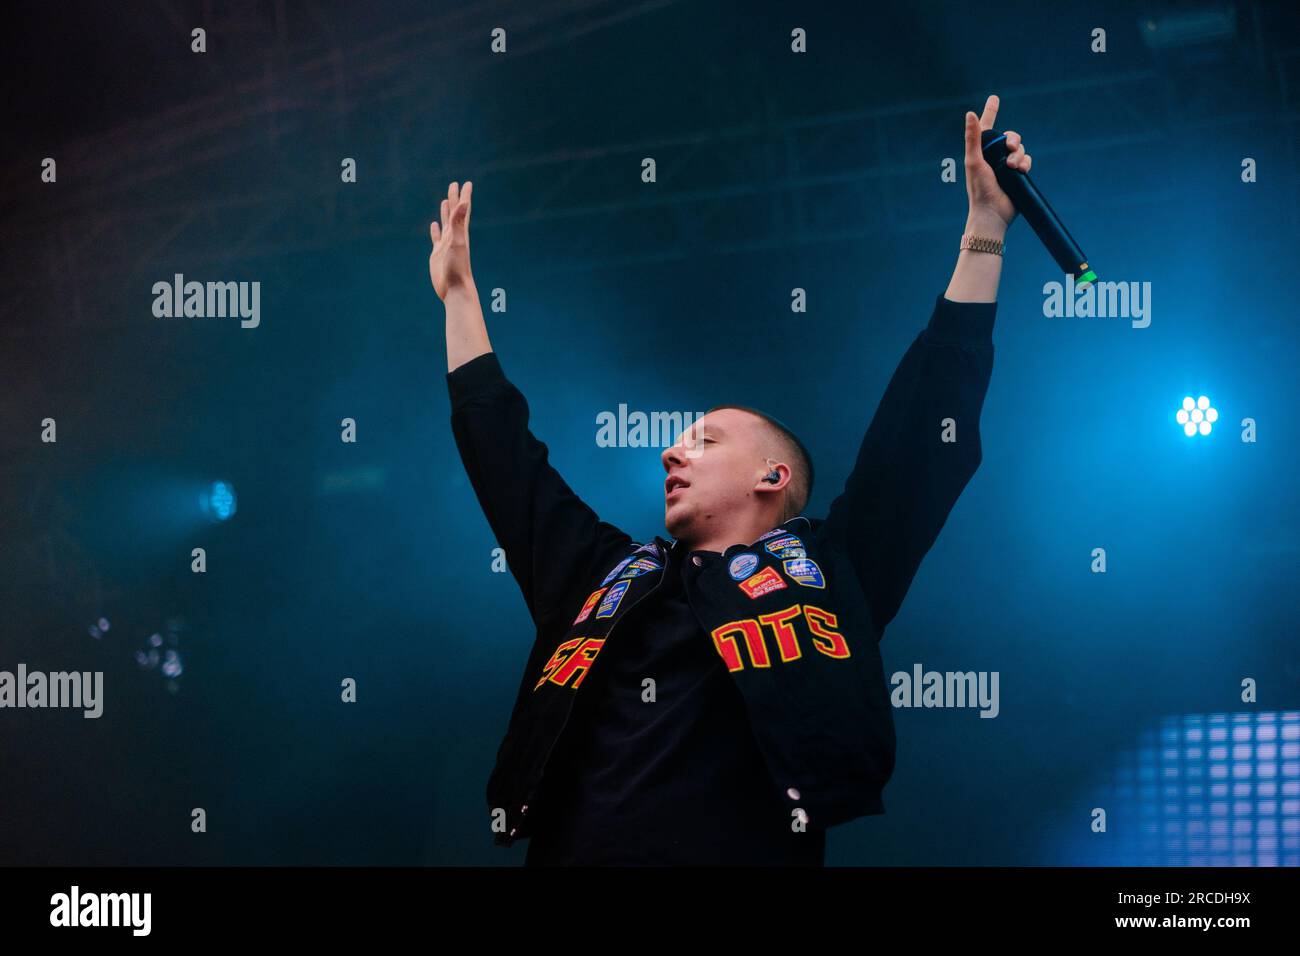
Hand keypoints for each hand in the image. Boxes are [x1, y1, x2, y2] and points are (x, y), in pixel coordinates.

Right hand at [429, 180, 473, 300]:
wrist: (455, 289)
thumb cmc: (458, 268)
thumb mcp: (458, 242)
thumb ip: (458, 222)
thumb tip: (464, 203)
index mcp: (460, 233)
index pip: (462, 210)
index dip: (464, 196)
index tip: (466, 183)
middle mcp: (454, 237)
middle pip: (454, 213)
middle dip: (455, 198)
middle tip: (454, 184)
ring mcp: (446, 245)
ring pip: (446, 224)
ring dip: (446, 212)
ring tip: (445, 201)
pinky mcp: (437, 254)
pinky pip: (436, 238)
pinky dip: (435, 230)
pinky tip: (434, 225)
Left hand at [962, 94, 1031, 233]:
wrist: (993, 213)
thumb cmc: (979, 189)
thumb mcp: (974, 161)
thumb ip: (973, 138)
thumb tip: (969, 113)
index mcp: (980, 153)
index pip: (986, 128)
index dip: (991, 112)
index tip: (995, 98)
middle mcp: (993, 158)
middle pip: (1009, 137)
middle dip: (1013, 139)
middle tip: (1011, 146)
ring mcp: (1006, 166)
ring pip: (1020, 149)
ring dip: (1019, 155)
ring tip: (1013, 167)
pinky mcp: (1018, 175)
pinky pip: (1027, 161)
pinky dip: (1025, 163)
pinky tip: (1021, 172)